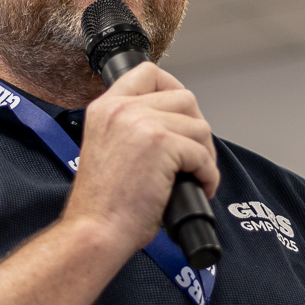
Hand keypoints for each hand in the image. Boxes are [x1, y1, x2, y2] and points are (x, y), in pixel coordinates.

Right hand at [62, 61, 218, 256]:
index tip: (181, 116)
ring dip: (205, 154)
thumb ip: (130, 128)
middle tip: (193, 157)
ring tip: (195, 176)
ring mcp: (141, 124)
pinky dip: (208, 175)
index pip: (148, 73)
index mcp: (105, 108)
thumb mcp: (107, 149)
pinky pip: (203, 154)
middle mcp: (121, 109)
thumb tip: (173, 124)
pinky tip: (199, 188)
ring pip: (199, 126)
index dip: (173, 89)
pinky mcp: (161, 145)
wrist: (95, 231)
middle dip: (196, 129)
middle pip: (184, 98)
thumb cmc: (103, 205)